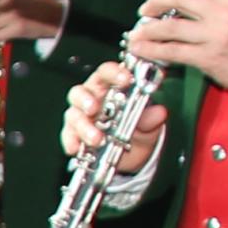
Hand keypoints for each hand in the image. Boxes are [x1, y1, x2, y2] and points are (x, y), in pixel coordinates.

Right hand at [57, 60, 165, 174]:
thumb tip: (159, 112)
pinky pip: (68, 136)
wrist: (132, 156)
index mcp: (109, 87)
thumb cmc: (136, 130)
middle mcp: (91, 98)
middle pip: (80, 92)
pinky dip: (71, 142)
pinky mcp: (74, 135)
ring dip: (83, 126)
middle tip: (95, 108)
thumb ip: (151, 118)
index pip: (106, 72)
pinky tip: (76, 148)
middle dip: (86, 99)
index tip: (125, 79)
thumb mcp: (147, 124)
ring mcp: (81, 117)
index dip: (114, 73)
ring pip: (73, 115)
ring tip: (96, 138)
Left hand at [127, 0, 227, 98]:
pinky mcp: (208, 57)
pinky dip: (153, 49)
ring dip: (149, 27)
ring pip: (170, 26)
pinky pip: (173, 51)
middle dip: (156, 0)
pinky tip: (144, 48)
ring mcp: (215, 34)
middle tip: (148, 6)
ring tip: (140, 29)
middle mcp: (224, 11)